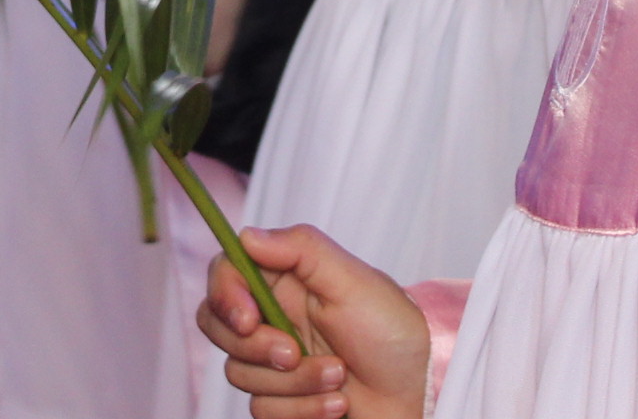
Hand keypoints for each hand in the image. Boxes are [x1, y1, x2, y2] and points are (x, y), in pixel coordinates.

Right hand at [197, 226, 430, 418]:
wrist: (420, 393)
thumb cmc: (394, 332)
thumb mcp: (353, 281)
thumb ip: (301, 249)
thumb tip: (248, 235)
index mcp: (286, 280)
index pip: (226, 274)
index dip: (225, 296)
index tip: (247, 319)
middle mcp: (275, 318)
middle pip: (217, 326)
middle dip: (254, 347)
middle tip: (293, 353)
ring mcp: (276, 362)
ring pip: (241, 374)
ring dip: (294, 383)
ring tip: (339, 376)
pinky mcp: (284, 401)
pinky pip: (263, 409)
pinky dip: (302, 410)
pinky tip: (337, 403)